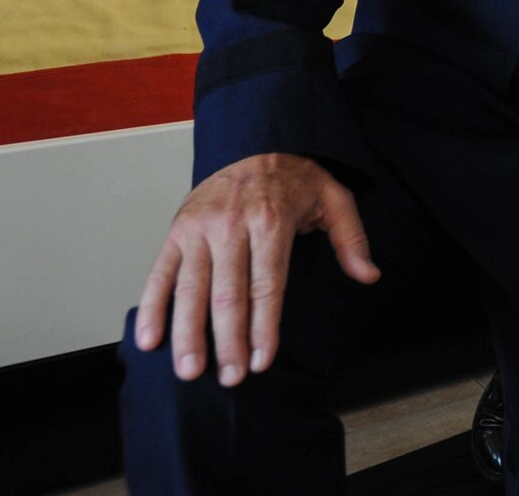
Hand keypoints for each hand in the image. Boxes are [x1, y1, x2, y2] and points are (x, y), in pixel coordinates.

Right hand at [134, 152, 378, 385]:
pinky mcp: (177, 229)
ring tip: (190, 372)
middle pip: (228, 292)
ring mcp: (199, 227)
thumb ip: (351, 237)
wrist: (254, 140)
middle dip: (228, 340)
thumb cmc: (294, 178)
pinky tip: (150, 339)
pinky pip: (160, 272)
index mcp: (271, 219)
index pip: (267, 284)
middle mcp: (231, 224)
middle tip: (230, 378)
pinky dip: (152, 306)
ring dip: (188, 333)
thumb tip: (369, 275)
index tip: (262, 362)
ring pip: (191, 287)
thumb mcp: (333, 196)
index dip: (264, 326)